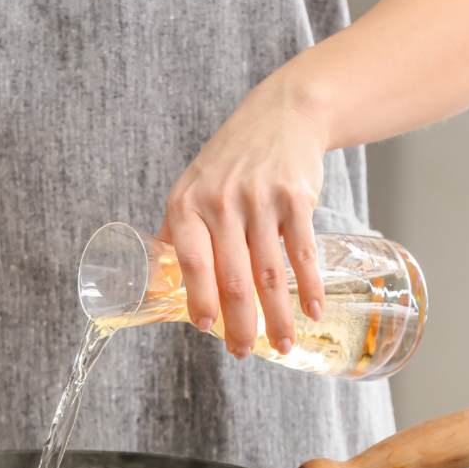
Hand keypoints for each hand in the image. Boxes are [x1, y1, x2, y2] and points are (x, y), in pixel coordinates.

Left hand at [162, 72, 325, 358]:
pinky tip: (313, 312)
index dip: (200, 302)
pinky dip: (310, 287)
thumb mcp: (192, 188)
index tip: (208, 330)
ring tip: (281, 345)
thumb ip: (177, 234)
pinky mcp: (296, 199)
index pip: (192, 264)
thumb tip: (155, 284)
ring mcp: (260, 200)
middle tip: (242, 353)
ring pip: (269, 273)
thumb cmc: (230, 160)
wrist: (282, 114)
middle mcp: (221, 203)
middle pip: (234, 279)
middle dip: (241, 325)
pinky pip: (302, 252)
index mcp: (187, 205)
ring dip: (278, 317)